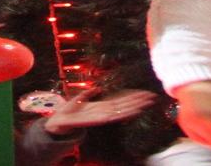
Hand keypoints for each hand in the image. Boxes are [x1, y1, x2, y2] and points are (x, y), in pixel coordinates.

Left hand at [43, 88, 157, 133]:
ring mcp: (102, 116)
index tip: (144, 92)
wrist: (57, 122)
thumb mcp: (78, 99)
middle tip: (153, 96)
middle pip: (125, 105)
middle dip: (138, 101)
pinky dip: (123, 113)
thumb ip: (88, 94)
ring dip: (135, 107)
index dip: (132, 97)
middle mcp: (104, 112)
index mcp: (101, 106)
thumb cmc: (68, 112)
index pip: (120, 101)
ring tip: (147, 102)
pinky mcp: (97, 120)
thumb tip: (97, 88)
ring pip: (122, 111)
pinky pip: (112, 116)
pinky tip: (132, 111)